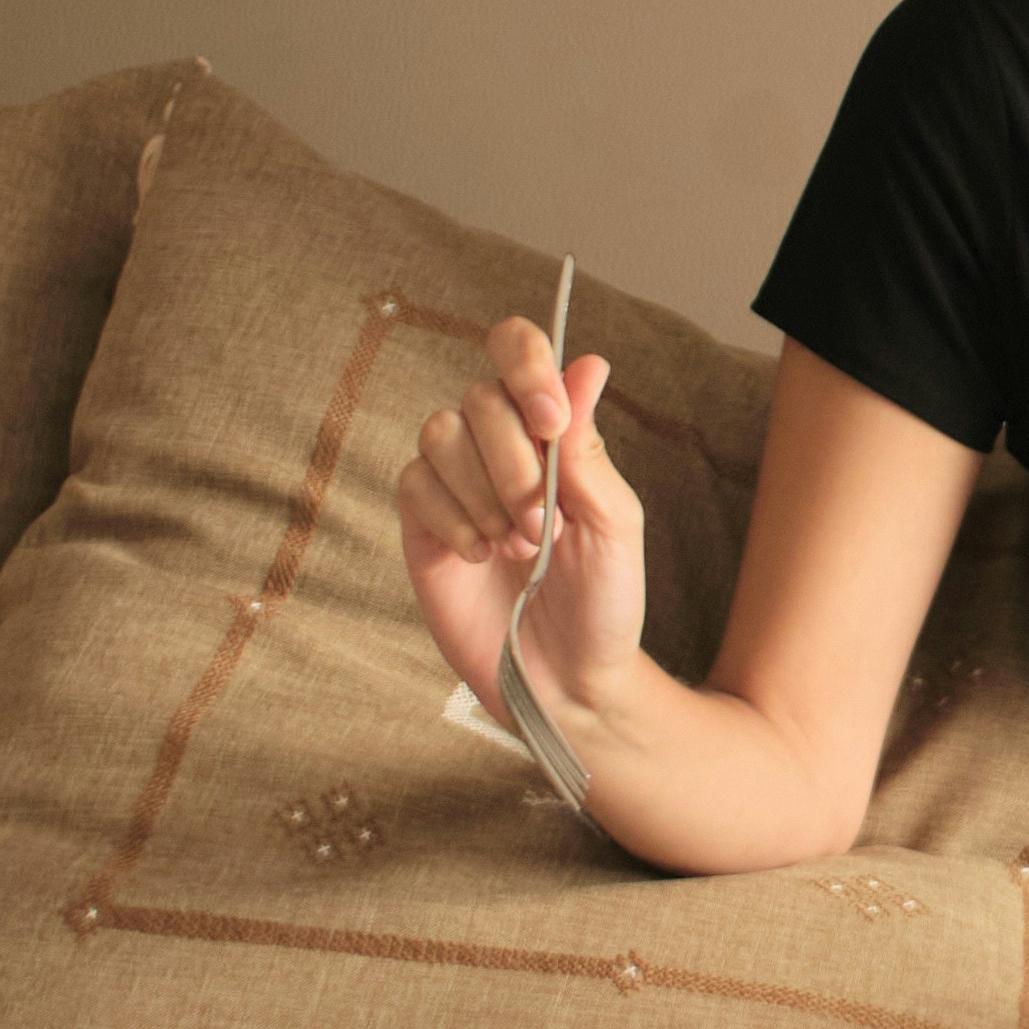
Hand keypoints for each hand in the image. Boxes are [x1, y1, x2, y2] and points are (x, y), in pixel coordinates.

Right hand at [396, 318, 646, 718]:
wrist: (568, 678)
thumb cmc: (604, 601)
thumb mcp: (613, 523)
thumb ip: (587, 447)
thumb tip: (588, 363)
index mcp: (551, 430)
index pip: (519, 351)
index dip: (526, 366)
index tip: (550, 420)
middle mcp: (498, 444)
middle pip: (479, 398)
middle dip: (514, 464)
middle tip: (542, 527)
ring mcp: (455, 481)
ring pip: (440, 434)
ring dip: (484, 494)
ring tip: (517, 548)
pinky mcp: (421, 522)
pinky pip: (415, 484)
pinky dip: (453, 520)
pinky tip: (479, 557)